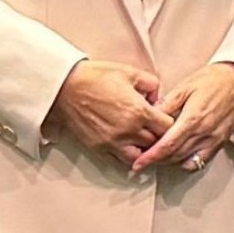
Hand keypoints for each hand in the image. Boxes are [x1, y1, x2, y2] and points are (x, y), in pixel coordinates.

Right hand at [44, 58, 167, 160]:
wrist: (65, 87)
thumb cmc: (95, 77)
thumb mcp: (129, 72)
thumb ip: (150, 84)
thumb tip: (157, 96)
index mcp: (138, 111)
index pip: (167, 127)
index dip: (168, 122)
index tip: (163, 117)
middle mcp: (128, 131)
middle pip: (155, 143)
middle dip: (158, 136)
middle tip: (155, 129)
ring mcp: (113, 142)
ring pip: (140, 157)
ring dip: (144, 149)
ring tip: (142, 140)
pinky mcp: (100, 148)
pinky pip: (121, 160)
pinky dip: (127, 156)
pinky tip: (128, 146)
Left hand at [133, 61, 233, 174]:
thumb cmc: (212, 80)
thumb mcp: (185, 86)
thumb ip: (167, 104)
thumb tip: (149, 116)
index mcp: (192, 118)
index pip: (168, 145)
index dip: (151, 156)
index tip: (138, 163)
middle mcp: (203, 133)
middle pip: (174, 155)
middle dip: (156, 159)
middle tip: (142, 159)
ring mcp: (213, 140)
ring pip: (186, 159)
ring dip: (169, 161)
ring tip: (156, 157)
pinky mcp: (220, 143)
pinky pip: (201, 160)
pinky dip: (187, 162)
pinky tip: (178, 156)